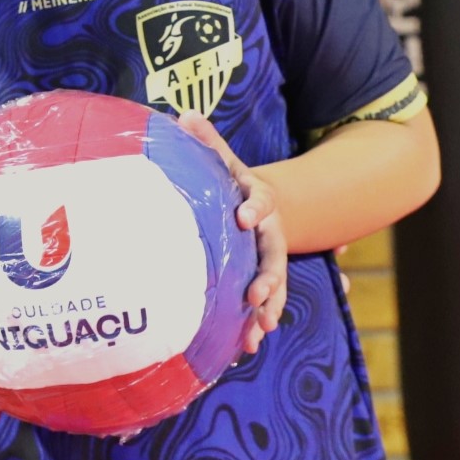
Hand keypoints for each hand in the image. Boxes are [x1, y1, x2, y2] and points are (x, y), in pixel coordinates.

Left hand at [178, 112, 287, 354]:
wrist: (254, 205)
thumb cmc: (230, 182)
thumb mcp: (221, 159)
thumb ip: (206, 140)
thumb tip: (184, 113)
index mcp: (257, 200)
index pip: (260, 201)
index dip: (254, 208)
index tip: (243, 216)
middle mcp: (270, 233)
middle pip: (274, 254)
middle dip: (268, 275)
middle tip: (257, 292)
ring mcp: (269, 259)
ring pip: (274, 286)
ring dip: (268, 308)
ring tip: (259, 330)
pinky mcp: (261, 281)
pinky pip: (262, 304)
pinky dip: (255, 324)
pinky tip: (247, 346)